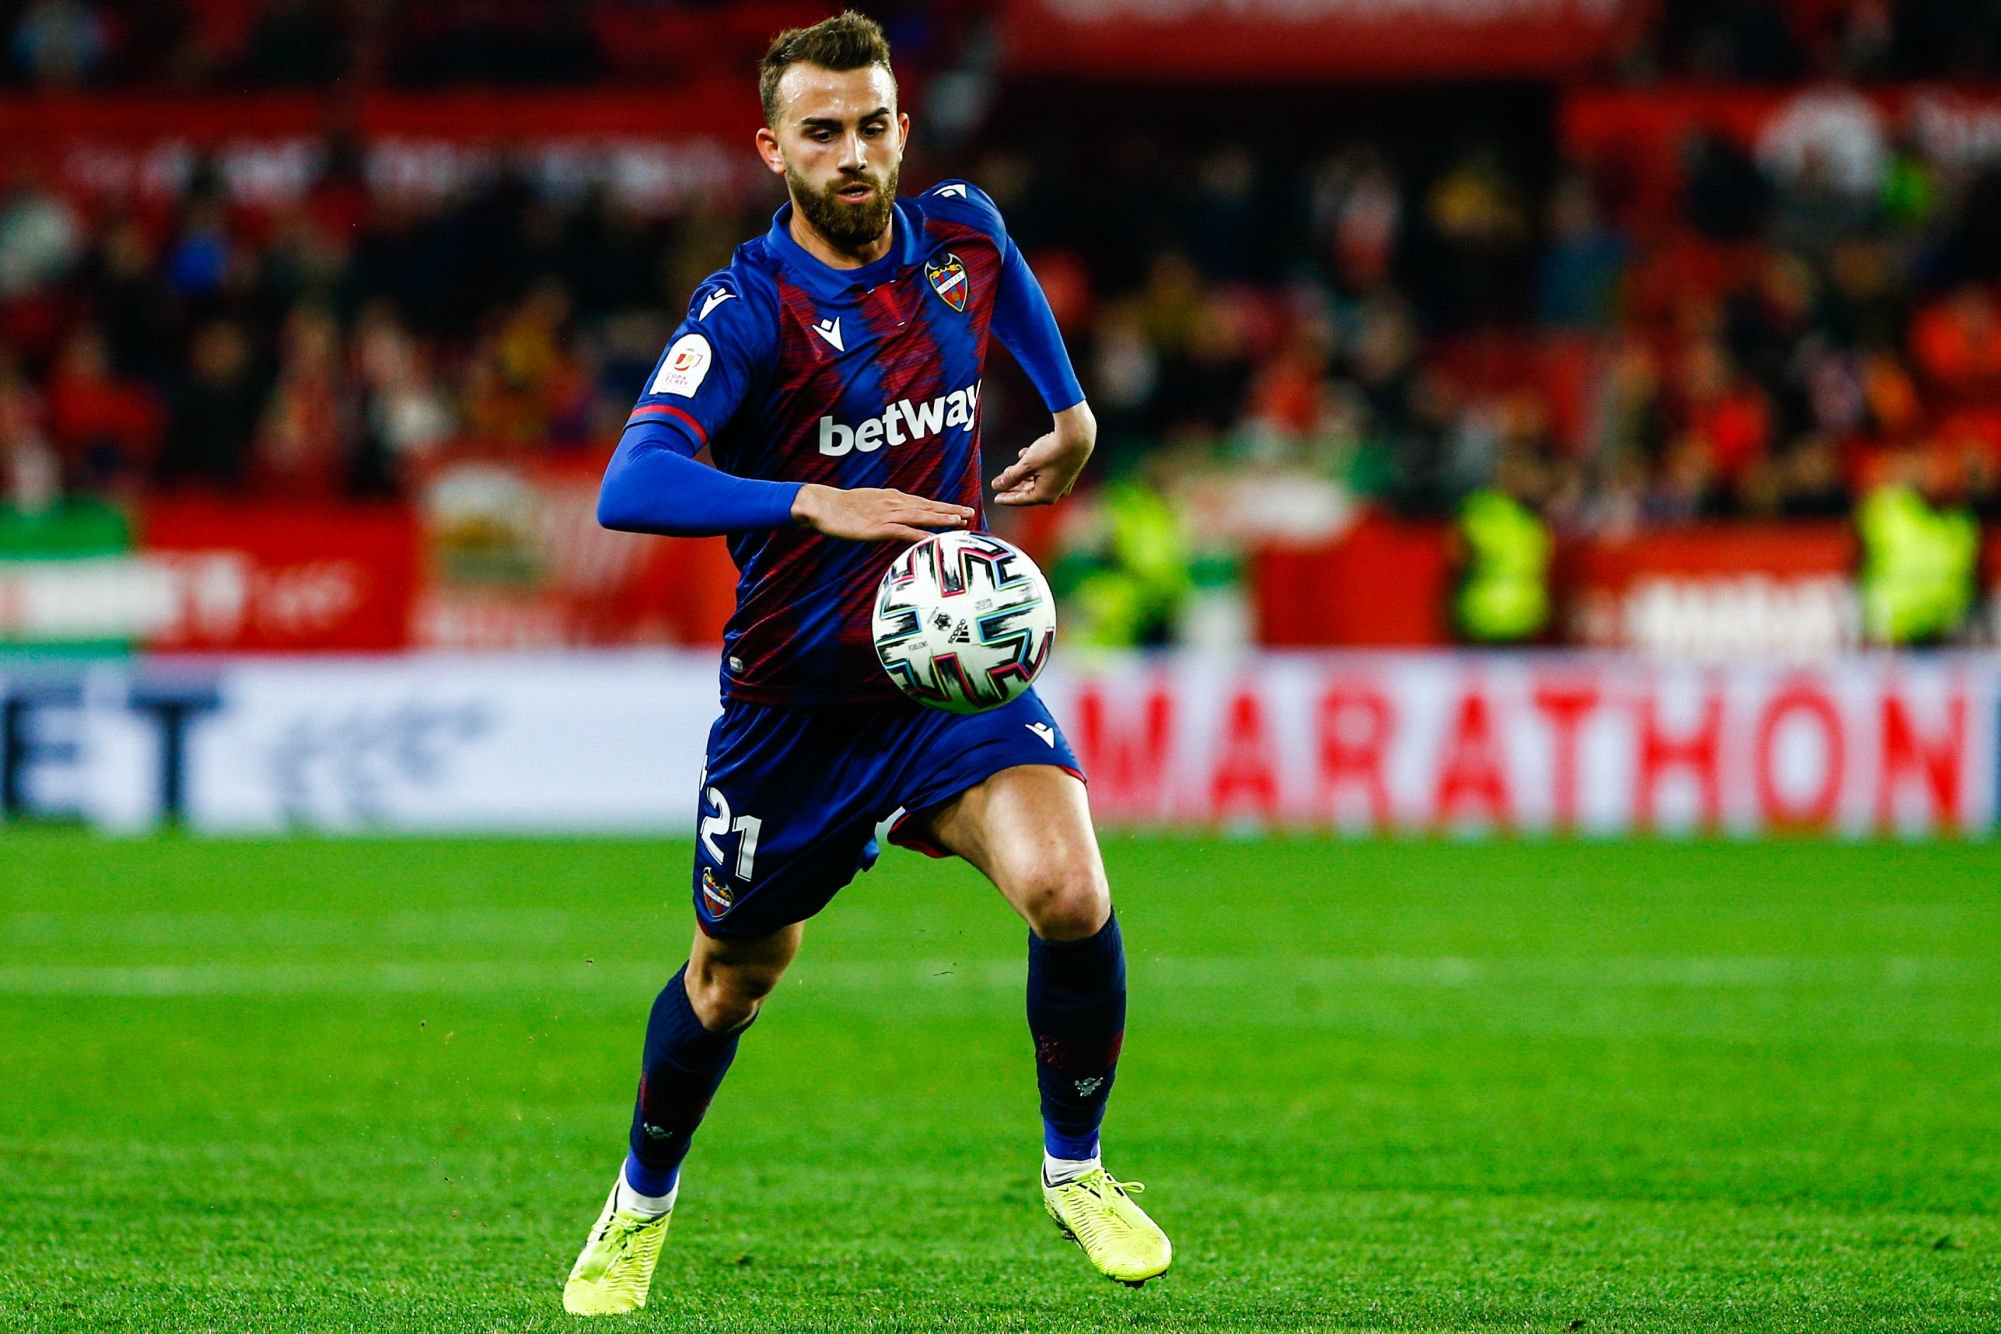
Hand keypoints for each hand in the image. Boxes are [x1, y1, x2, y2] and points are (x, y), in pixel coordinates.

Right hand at [791, 483, 974, 542]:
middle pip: (928, 506)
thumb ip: (884, 510)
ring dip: (942, 518)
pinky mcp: (878, 528)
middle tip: (971, 512)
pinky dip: (920, 534)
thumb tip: (895, 519)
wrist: (822, 505)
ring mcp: (887, 514)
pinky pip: (903, 531)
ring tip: (961, 521)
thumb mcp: (867, 504)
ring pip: (921, 516)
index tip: (961, 509)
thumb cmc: (841, 508)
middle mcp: (893, 503)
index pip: (923, 502)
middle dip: (950, 510)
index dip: (943, 506)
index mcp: (891, 497)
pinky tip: (933, 538)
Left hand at [992, 402, 1095, 505]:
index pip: (1021, 499)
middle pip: (1029, 491)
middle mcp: (1056, 492)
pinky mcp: (1067, 471)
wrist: (1076, 436)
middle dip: (1014, 486)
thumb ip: (1011, 477)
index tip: (996, 498)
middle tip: (999, 483)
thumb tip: (997, 485)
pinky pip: (1046, 472)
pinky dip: (1034, 466)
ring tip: (1009, 468)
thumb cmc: (1050, 452)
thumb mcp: (1026, 465)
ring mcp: (1063, 482)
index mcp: (1045, 495)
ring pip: (1037, 480)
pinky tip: (1024, 454)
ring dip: (1022, 474)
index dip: (1007, 498)